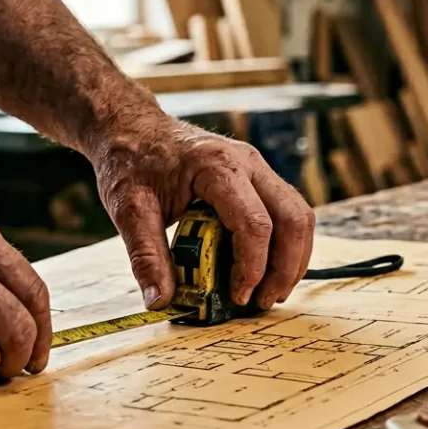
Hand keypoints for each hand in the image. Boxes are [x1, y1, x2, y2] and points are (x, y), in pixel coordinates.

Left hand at [91, 117, 314, 310]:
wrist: (133, 127)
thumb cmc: (132, 160)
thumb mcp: (128, 207)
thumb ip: (145, 255)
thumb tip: (159, 301)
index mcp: (217, 166)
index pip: (254, 223)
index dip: (253, 266)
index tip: (238, 296)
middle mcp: (247, 163)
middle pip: (292, 218)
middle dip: (285, 267)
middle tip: (263, 301)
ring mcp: (257, 168)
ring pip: (299, 215)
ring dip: (293, 258)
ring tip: (269, 292)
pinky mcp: (257, 178)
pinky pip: (288, 212)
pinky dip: (286, 245)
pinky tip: (267, 270)